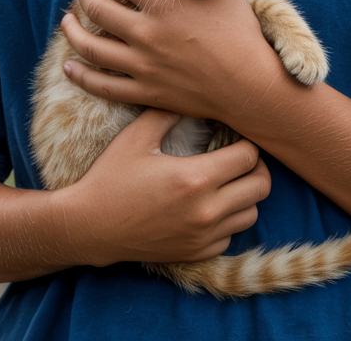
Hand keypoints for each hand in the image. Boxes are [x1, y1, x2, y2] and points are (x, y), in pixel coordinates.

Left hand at [61, 0, 285, 120]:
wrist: (250, 85)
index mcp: (164, 4)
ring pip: (91, 46)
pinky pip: (102, 86)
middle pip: (97, 7)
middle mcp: (147, 33)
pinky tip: (70, 64)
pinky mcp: (145, 92)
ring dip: (73, 30)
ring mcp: (143, 66)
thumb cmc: (240, 33)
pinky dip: (81, 74)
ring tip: (67, 20)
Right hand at [72, 107, 270, 265]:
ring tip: (227, 180)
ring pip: (251, 214)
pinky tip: (210, 205)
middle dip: (255, 168)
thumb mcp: (137, 136)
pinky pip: (231, 236)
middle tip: (239, 157)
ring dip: (245, 195)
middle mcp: (205, 211)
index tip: (234, 137)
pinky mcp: (196, 254)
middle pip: (260, 187)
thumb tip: (191, 96)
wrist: (89, 226)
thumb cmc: (111, 177)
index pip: (248, 157)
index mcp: (194, 178)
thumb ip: (168, 111)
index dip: (246, 143)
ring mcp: (202, 236)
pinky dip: (228, 220)